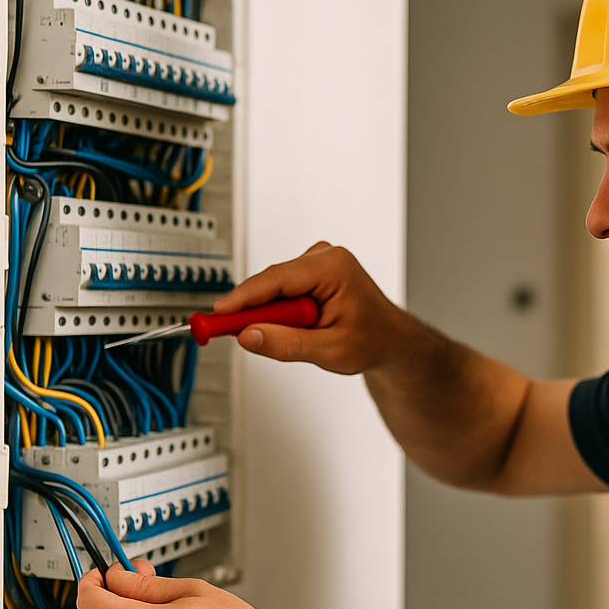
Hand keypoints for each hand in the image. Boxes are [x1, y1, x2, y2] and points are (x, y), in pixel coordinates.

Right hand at [211, 242, 421, 374]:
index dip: (243, 298)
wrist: (390, 339)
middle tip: (235, 335)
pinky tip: (300, 327)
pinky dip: (281, 311)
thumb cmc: (373, 340)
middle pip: (271, 283)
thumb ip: (287, 344)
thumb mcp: (330, 350)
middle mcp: (325, 258)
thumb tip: (249, 336)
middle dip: (255, 311)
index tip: (218, 315)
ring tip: (301, 337)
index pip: (276, 279)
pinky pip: (281, 290)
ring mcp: (318, 263)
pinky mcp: (310, 273)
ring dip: (274, 314)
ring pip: (274, 288)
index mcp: (334, 268)